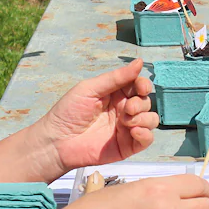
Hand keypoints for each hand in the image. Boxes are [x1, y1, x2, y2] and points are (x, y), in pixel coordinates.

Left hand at [35, 59, 158, 176]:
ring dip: (144, 118)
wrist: (56, 141)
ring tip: (127, 121)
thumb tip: (139, 62)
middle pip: (146, 102)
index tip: (141, 87)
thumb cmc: (68, 112)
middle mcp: (124, 110)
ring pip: (151, 120)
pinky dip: (146, 134)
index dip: (144, 85)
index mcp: (116, 95)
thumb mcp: (90, 89)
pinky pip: (148, 139)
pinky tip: (133, 131)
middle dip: (140, 103)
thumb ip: (116, 77)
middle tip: (127, 109)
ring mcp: (127, 128)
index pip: (138, 86)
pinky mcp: (128, 146)